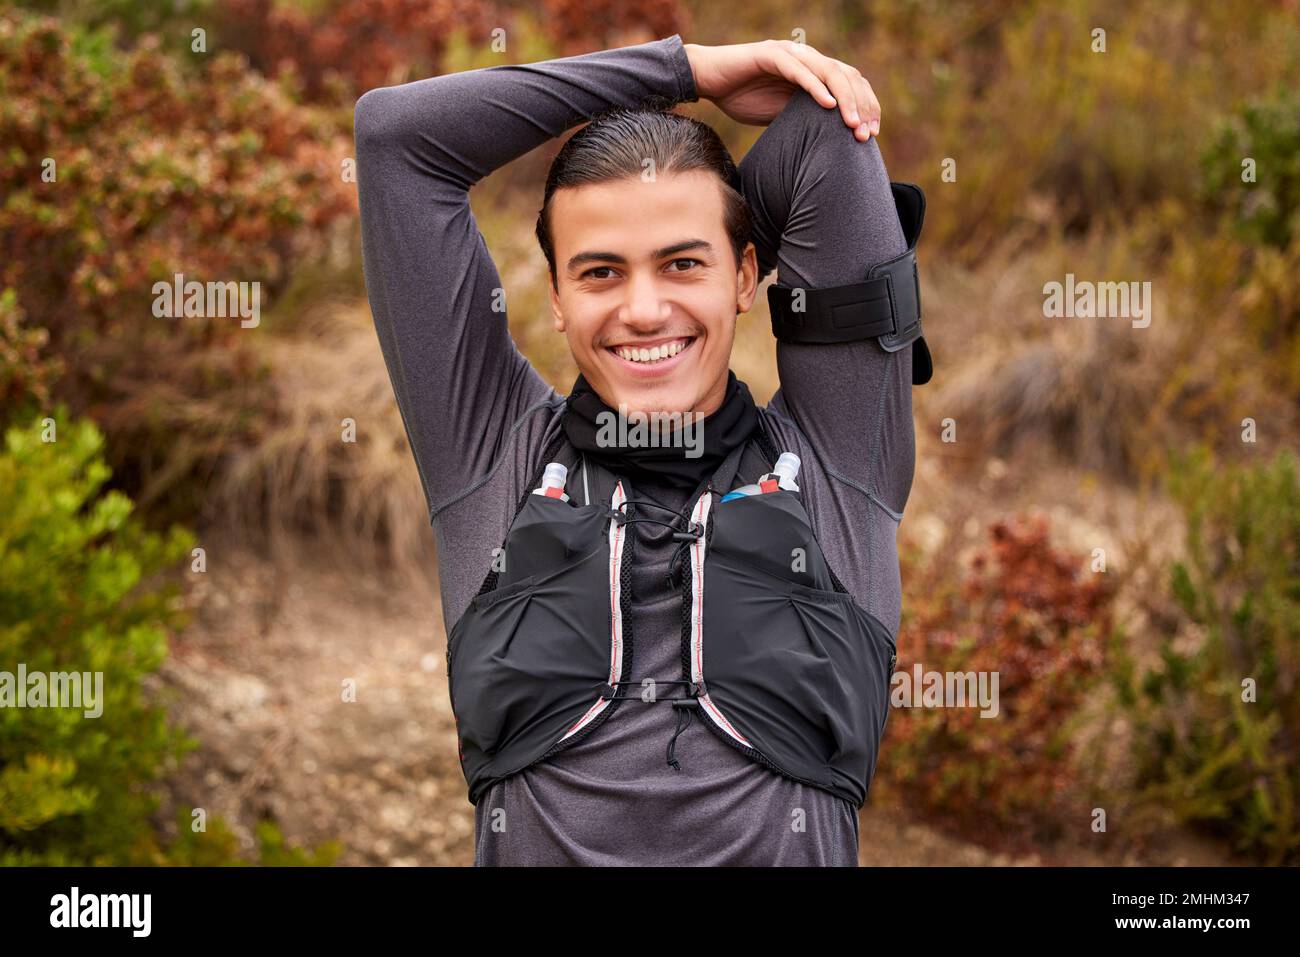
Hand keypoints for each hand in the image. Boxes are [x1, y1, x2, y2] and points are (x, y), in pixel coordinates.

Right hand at [684, 39, 880, 138]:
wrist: (708, 80)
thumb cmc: (741, 97)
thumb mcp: (780, 115)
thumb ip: (804, 119)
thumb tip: (829, 143)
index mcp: (813, 70)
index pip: (850, 85)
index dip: (865, 108)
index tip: (871, 135)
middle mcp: (807, 57)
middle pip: (847, 76)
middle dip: (861, 106)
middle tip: (866, 134)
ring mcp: (790, 53)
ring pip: (829, 71)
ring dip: (844, 98)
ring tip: (852, 123)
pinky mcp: (770, 54)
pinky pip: (799, 70)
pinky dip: (815, 87)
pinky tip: (828, 105)